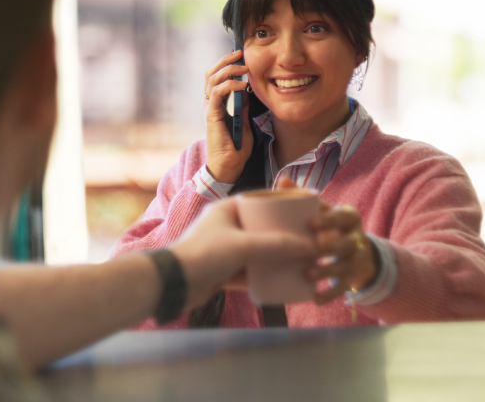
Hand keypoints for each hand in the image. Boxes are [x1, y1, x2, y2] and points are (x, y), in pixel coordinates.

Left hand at [170, 198, 316, 308]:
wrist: (173, 284)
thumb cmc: (205, 254)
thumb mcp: (244, 245)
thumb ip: (277, 244)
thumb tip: (311, 246)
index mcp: (228, 209)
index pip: (261, 201)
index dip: (282, 205)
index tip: (303, 212)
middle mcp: (226, 226)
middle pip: (262, 228)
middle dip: (283, 235)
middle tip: (305, 239)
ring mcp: (224, 249)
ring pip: (257, 251)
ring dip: (275, 257)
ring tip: (299, 261)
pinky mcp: (222, 272)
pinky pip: (250, 271)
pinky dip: (265, 275)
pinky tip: (283, 281)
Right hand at [203, 50, 253, 183]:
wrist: (228, 168)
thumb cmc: (235, 150)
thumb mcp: (244, 124)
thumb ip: (242, 108)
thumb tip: (246, 92)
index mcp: (217, 106)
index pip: (217, 79)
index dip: (225, 65)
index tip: (238, 56)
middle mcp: (210, 105)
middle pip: (211, 75)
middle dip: (225, 61)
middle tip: (239, 52)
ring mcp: (210, 110)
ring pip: (212, 80)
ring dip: (228, 70)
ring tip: (242, 66)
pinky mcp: (212, 116)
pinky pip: (218, 94)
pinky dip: (229, 85)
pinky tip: (241, 84)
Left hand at [306, 200, 378, 304]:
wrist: (359, 253)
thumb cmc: (331, 226)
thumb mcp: (323, 210)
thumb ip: (303, 197)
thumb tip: (282, 180)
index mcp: (349, 218)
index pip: (342, 216)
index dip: (328, 220)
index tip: (310, 223)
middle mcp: (356, 239)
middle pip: (345, 243)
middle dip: (327, 247)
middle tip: (309, 249)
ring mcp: (355, 261)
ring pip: (343, 266)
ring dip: (325, 271)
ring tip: (307, 274)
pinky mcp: (352, 280)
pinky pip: (342, 289)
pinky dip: (329, 295)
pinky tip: (315, 299)